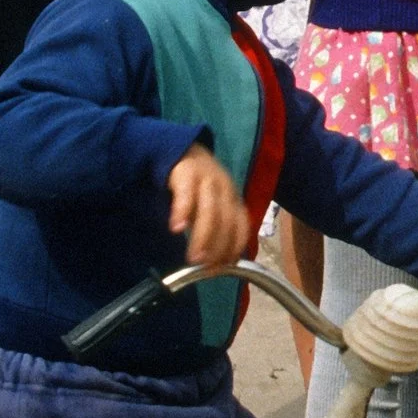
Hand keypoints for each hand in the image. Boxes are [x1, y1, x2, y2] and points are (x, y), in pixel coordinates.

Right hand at [168, 144, 248, 268]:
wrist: (180, 149)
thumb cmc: (196, 185)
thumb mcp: (211, 205)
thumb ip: (214, 227)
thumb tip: (215, 260)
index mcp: (233, 198)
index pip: (241, 225)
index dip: (235, 247)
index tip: (225, 267)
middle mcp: (225, 188)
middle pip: (226, 221)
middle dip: (219, 247)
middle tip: (207, 268)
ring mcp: (206, 179)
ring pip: (209, 210)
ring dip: (203, 237)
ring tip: (194, 258)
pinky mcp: (186, 172)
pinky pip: (186, 194)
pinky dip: (182, 212)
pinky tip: (176, 228)